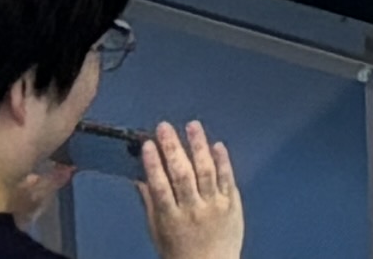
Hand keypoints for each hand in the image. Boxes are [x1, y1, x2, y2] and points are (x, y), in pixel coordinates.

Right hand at [137, 121, 244, 258]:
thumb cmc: (178, 251)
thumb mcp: (158, 232)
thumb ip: (151, 205)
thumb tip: (140, 179)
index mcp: (170, 218)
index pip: (160, 187)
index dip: (153, 164)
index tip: (147, 144)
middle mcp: (192, 209)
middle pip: (182, 175)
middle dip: (172, 149)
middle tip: (165, 127)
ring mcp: (214, 205)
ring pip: (206, 171)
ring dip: (199, 146)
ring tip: (192, 125)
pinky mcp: (232, 202)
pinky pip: (227, 178)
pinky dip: (222, 160)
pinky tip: (217, 144)